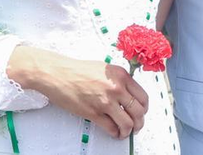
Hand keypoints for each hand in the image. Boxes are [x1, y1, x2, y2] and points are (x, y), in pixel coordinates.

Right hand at [8, 46, 147, 139]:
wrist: (58, 74)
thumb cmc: (78, 70)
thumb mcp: (105, 68)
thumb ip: (119, 80)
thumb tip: (128, 94)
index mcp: (121, 76)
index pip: (143, 97)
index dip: (144, 108)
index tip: (142, 112)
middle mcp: (116, 88)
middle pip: (138, 111)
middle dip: (139, 122)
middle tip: (136, 126)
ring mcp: (105, 101)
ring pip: (127, 123)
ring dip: (128, 131)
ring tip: (125, 132)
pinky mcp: (93, 113)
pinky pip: (111, 127)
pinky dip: (115, 133)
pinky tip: (113, 132)